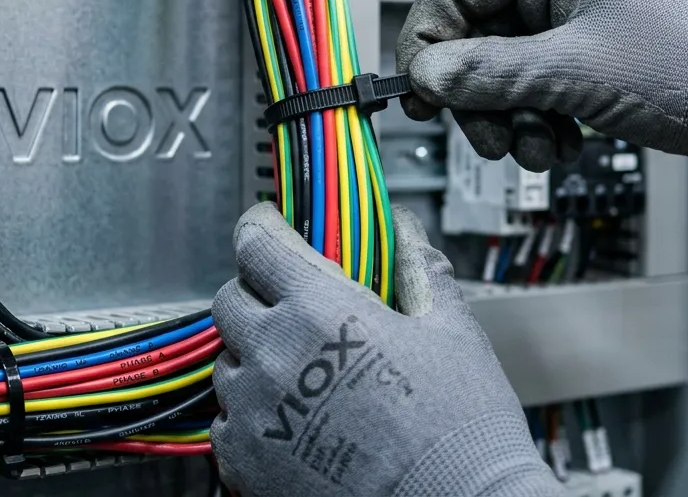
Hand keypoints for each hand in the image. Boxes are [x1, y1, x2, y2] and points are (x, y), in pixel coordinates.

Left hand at [211, 203, 564, 496]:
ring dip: (254, 356)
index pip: (258, 244)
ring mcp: (253, 412)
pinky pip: (227, 421)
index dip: (260, 227)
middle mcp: (274, 355)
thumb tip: (407, 231)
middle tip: (292, 304)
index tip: (267, 225)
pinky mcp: (244, 462)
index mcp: (321, 310)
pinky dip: (252, 414)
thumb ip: (420, 271)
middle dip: (256, 292)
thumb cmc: (459, 428)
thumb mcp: (452, 331)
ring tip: (304, 374)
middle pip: (230, 300)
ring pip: (227, 362)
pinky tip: (296, 423)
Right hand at [397, 0, 687, 199]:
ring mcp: (575, 6)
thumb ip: (492, 73)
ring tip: (540, 148)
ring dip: (510, 114)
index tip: (425, 97)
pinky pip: (535, 78)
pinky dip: (537, 116)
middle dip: (478, 93)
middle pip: (474, 30)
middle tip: (489, 139)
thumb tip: (427, 76)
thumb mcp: (577, 74)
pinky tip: (563, 142)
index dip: (430, 44)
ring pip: (502, 63)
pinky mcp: (589, 43)